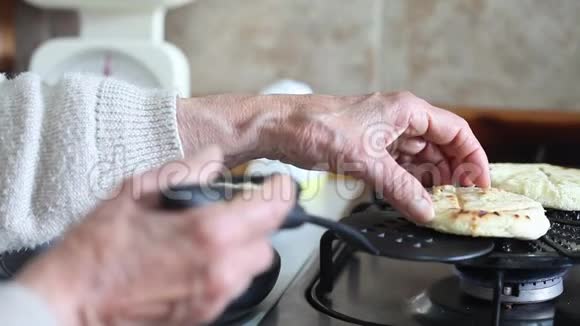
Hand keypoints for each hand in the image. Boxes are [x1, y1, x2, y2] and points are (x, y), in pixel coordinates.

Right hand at [15, 146, 295, 325]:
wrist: (70, 305)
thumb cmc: (95, 253)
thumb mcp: (135, 194)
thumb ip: (183, 171)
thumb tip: (212, 156)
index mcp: (209, 233)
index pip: (272, 208)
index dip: (280, 190)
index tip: (277, 183)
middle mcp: (221, 269)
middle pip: (268, 242)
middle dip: (257, 222)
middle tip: (236, 209)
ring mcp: (214, 297)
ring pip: (254, 267)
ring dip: (243, 248)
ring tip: (211, 236)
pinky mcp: (205, 316)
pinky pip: (233, 287)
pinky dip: (227, 269)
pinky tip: (197, 259)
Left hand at [268, 92, 489, 222]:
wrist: (281, 128)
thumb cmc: (316, 127)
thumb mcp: (365, 161)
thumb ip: (399, 188)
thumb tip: (425, 210)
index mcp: (406, 110)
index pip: (455, 131)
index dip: (473, 158)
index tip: (480, 183)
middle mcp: (398, 119)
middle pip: (440, 146)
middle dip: (452, 172)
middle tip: (460, 200)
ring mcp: (382, 133)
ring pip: (419, 158)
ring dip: (430, 180)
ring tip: (439, 203)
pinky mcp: (367, 147)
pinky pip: (398, 166)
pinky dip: (408, 181)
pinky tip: (412, 197)